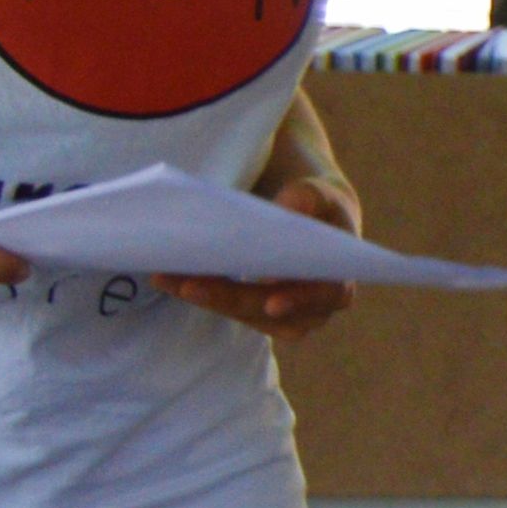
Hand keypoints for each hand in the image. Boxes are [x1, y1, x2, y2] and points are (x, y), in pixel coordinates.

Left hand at [168, 163, 359, 337]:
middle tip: (190, 286)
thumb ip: (310, 197)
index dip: (300, 300)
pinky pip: (225, 307)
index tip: (271, 303)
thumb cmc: (317, 206)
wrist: (306, 217)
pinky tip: (167, 277)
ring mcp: (282, 315)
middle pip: (271, 311)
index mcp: (339, 279)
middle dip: (228, 298)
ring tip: (167, 277)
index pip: (326, 295)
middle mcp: (314, 309)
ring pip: (243, 314)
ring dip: (205, 298)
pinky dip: (196, 292)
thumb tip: (293, 206)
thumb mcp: (318, 192)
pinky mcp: (253, 311)